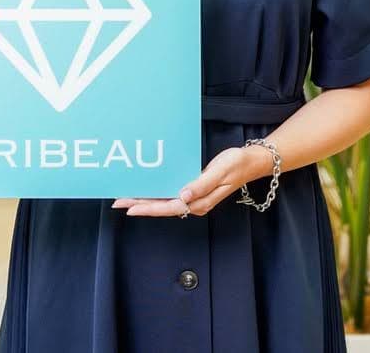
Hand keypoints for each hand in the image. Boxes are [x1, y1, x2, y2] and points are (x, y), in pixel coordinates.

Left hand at [111, 145, 265, 216]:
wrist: (251, 162)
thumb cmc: (237, 164)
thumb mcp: (220, 172)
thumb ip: (202, 184)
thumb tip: (183, 196)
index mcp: (199, 201)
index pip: (168, 207)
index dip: (148, 207)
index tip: (130, 207)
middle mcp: (195, 202)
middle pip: (162, 206)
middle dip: (140, 204)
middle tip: (118, 201)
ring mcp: (194, 197)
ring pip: (165, 201)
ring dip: (146, 199)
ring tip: (127, 196)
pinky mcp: (195, 189)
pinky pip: (172, 193)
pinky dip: (158, 192)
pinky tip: (149, 188)